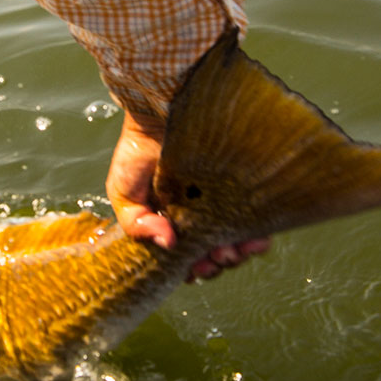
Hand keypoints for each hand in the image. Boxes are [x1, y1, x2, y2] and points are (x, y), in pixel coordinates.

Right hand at [106, 107, 269, 280]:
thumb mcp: (123, 194)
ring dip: (238, 255)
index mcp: (172, 225)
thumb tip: (169, 244)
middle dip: (217, 265)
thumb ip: (135, 225)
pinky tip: (253, 238)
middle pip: (215, 255)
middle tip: (215, 259)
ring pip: (238, 241)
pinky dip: (257, 234)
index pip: (188, 259)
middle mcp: (200, 217)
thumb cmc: (137, 153)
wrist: (160, 110)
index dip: (195, 270)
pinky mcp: (243, 188)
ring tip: (233, 252)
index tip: (195, 270)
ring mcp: (223, 203)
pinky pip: (257, 219)